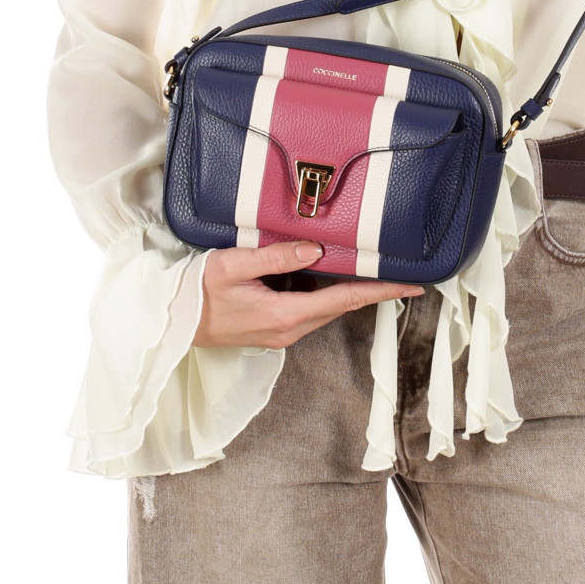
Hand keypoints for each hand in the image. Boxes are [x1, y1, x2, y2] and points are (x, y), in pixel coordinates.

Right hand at [194, 239, 423, 349]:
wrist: (172, 323)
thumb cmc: (197, 292)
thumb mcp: (235, 264)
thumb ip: (277, 256)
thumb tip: (316, 249)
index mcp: (286, 314)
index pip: (346, 299)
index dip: (382, 291)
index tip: (412, 287)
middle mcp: (289, 330)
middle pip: (341, 306)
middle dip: (370, 289)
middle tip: (395, 270)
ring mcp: (281, 334)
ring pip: (324, 308)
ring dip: (343, 290)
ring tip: (361, 268)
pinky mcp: (272, 331)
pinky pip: (307, 310)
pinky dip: (320, 293)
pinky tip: (318, 274)